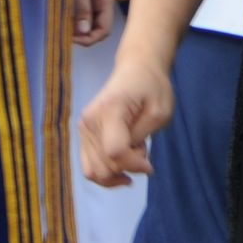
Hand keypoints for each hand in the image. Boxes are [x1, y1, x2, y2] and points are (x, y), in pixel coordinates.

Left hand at [68, 0, 119, 46]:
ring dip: (80, 29)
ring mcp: (100, 0)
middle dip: (84, 36)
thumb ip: (82, 6)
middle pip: (99, 29)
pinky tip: (67, 19)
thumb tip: (83, 32)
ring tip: (64, 28)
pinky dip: (78, 21)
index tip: (72, 39)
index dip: (90, 39)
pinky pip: (88, 15)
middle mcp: (106, 2)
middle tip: (65, 35)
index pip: (104, 29)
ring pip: (93, 23)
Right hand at [79, 52, 174, 185]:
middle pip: (103, 166)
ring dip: (117, 170)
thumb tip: (129, 161)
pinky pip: (89, 167)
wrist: (136, 70)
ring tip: (131, 152)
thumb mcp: (160, 112)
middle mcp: (89, 121)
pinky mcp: (83, 135)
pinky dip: (106, 172)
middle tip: (141, 149)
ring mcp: (83, 129)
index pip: (114, 152)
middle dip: (127, 167)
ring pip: (94, 171)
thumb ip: (142, 136)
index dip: (134, 164)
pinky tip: (122, 164)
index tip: (150, 164)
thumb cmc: (152, 88)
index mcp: (109, 111)